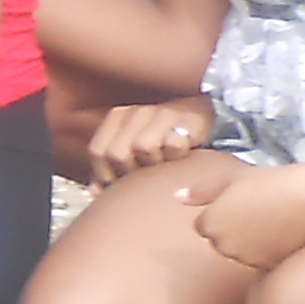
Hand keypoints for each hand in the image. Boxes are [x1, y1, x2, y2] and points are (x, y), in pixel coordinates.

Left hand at [89, 97, 220, 184]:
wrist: (208, 125)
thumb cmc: (166, 147)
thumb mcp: (135, 156)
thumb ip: (112, 171)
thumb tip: (96, 191)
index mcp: (118, 117)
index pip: (98, 152)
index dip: (106, 175)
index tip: (122, 184)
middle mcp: (137, 111)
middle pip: (118, 154)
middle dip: (131, 172)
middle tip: (148, 176)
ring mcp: (162, 112)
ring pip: (143, 148)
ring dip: (156, 164)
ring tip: (166, 165)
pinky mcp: (188, 118)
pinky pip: (173, 145)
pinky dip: (177, 156)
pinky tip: (184, 157)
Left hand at [176, 156, 304, 274]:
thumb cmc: (270, 182)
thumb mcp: (231, 179)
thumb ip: (201, 191)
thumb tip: (176, 197)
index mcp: (211, 223)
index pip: (204, 225)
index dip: (221, 212)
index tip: (240, 202)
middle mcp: (223, 246)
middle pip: (220, 240)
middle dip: (232, 228)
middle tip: (257, 208)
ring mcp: (245, 259)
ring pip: (240, 251)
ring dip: (249, 241)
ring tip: (271, 219)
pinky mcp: (266, 268)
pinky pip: (258, 260)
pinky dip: (265, 251)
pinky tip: (281, 233)